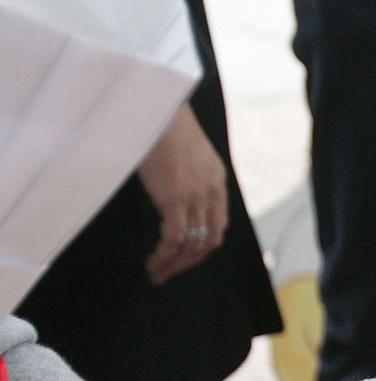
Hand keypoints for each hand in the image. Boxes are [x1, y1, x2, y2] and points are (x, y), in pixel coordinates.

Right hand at [136, 103, 227, 284]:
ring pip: (193, 244)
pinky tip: (153, 263)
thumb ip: (186, 173)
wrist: (159, 107)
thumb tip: (170, 190)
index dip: (203, 244)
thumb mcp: (186, 151)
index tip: (185, 256)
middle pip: (209, 240)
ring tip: (158, 274)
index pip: (218, 223)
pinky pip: (174, 238)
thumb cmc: (163, 124)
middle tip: (170, 273)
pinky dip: (165, 255)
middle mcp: (212, 191)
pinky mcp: (176, 199)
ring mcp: (196, 197)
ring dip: (175, 264)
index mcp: (217, 180)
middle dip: (190, 261)